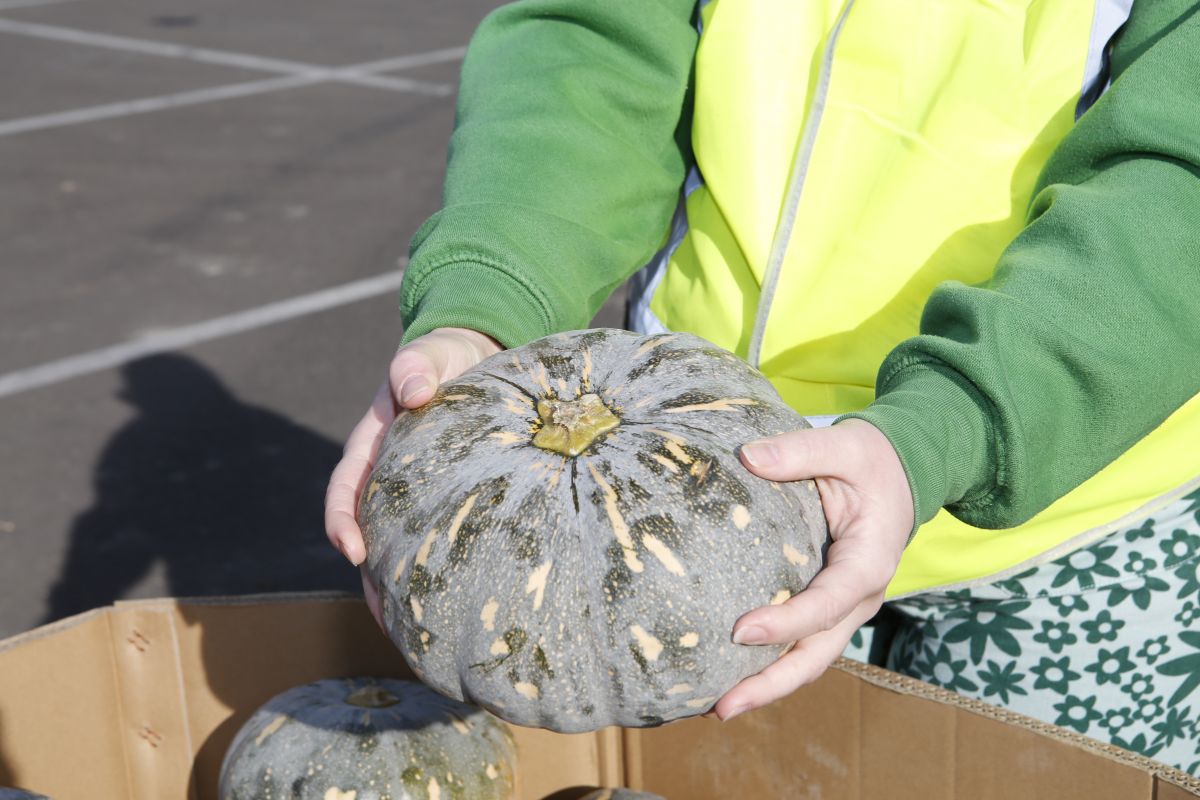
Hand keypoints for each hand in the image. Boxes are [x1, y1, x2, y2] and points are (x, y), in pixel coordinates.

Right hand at [324, 327, 502, 625]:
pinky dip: (435, 572)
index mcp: (373, 444)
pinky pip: (434, 540)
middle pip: (369, 534)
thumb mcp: (430, 354)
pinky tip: (454, 604)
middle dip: (372, 578)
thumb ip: (416, 365)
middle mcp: (387, 476)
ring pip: (399, 547)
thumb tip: (414, 388)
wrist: (474, 357)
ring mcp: (415, 493)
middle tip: (388, 619)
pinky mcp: (445, 502)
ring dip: (401, 588)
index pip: (346, 488)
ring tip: (418, 634)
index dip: (343, 520)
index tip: (353, 550)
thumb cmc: (446, 357)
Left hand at [711, 418, 914, 720]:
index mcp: (868, 563)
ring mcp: (845, 609)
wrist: (902, 473)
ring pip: (808, 659)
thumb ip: (799, 451)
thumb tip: (746, 457)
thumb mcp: (844, 446)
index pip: (826, 603)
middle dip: (770, 684)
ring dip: (766, 686)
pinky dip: (768, 665)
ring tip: (713, 707)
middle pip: (816, 654)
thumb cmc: (872, 460)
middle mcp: (859, 597)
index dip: (786, 623)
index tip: (740, 632)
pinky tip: (726, 676)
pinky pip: (800, 644)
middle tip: (720, 707)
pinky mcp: (828, 607)